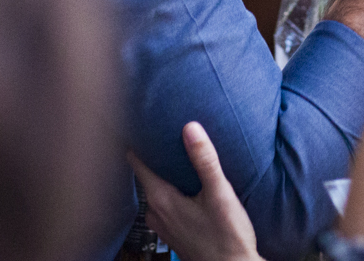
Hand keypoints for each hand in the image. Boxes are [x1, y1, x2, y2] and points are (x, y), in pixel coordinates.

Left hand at [128, 122, 262, 260]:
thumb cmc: (227, 237)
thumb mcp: (220, 194)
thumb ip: (204, 160)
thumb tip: (190, 128)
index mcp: (161, 199)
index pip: (137, 163)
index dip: (137, 143)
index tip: (139, 125)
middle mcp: (155, 213)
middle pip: (145, 176)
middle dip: (153, 157)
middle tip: (162, 134)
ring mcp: (162, 225)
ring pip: (154, 191)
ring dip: (162, 176)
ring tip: (176, 157)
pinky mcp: (172, 232)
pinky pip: (162, 204)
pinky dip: (169, 191)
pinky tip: (185, 186)